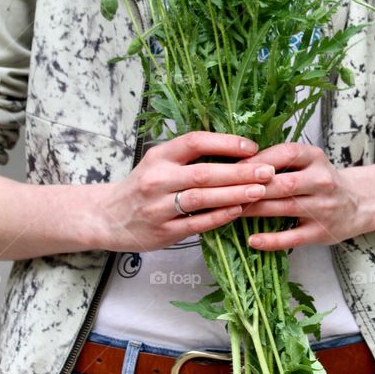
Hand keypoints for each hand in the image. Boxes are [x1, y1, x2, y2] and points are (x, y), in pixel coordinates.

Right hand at [96, 131, 275, 251]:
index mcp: (159, 156)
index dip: (225, 143)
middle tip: (267, 171)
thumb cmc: (143, 186)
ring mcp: (158, 207)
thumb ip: (189, 157)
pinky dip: (220, 216)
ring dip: (233, 194)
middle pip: (203, 172)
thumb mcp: (159, 162)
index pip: (194, 142)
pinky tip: (238, 211)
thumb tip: (237, 151)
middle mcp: (157, 179)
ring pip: (201, 198)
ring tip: (259, 191)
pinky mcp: (163, 231)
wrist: (107, 217)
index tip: (251, 147)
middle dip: (239, 171)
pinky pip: (196, 223)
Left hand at [238, 143, 374, 250]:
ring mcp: (322, 208)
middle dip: (251, 187)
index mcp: (316, 158)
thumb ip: (279, 160)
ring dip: (254, 209)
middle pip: (283, 183)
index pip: (285, 154)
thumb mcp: (308, 162)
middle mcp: (322, 181)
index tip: (231, 166)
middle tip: (222, 191)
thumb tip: (234, 160)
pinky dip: (271, 241)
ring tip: (228, 211)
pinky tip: (251, 240)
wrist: (358, 204)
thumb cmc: (321, 180)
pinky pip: (292, 238)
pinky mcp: (320, 233)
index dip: (257, 160)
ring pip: (284, 208)